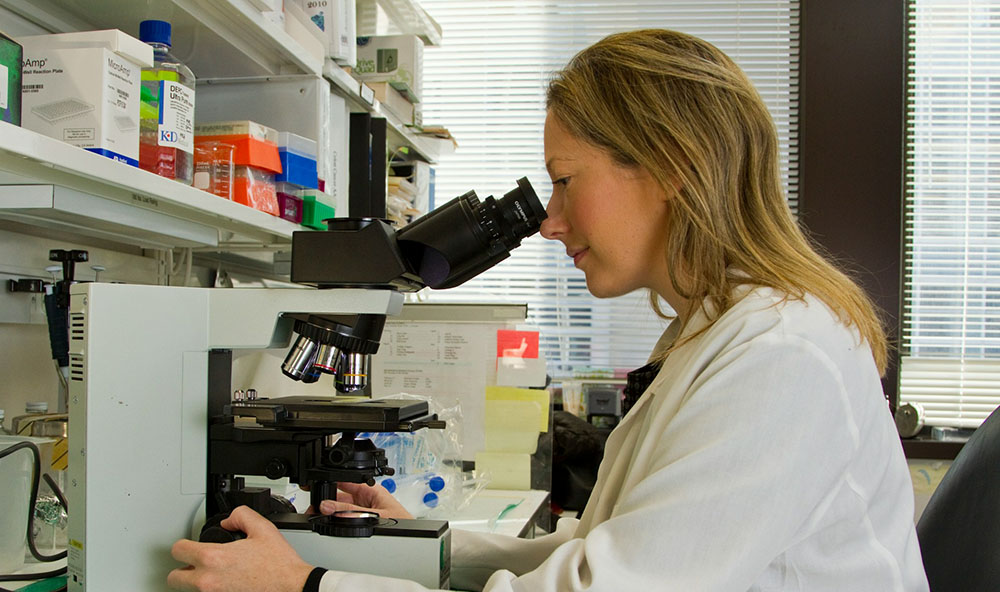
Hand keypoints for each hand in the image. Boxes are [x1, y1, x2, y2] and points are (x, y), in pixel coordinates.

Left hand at [167, 506, 313, 591]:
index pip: (177, 550)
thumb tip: (228, 520)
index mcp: (213, 558)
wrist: (291, 587)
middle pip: (174, 578)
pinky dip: (212, 591)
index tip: (189, 547)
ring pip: (190, 591)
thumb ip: (240, 516)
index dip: (183, 545)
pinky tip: (225, 585)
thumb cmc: (279, 564)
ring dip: (196, 583)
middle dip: (182, 569)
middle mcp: (207, 580)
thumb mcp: (262, 528)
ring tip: (213, 575)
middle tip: (194, 565)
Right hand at [319, 481, 413, 519]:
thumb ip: (350, 512)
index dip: (331, 481)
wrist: (411, 539)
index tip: (317, 485)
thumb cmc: (402, 521)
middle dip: (328, 500)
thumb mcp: (373, 515)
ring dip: (332, 513)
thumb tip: (329, 506)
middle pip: (341, 496)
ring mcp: (363, 510)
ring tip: (320, 516)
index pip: (346, 480)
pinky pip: (345, 519)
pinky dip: (337, 522)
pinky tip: (331, 523)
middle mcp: (366, 498)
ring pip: (341, 508)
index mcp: (371, 489)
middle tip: (316, 507)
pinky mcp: (362, 521)